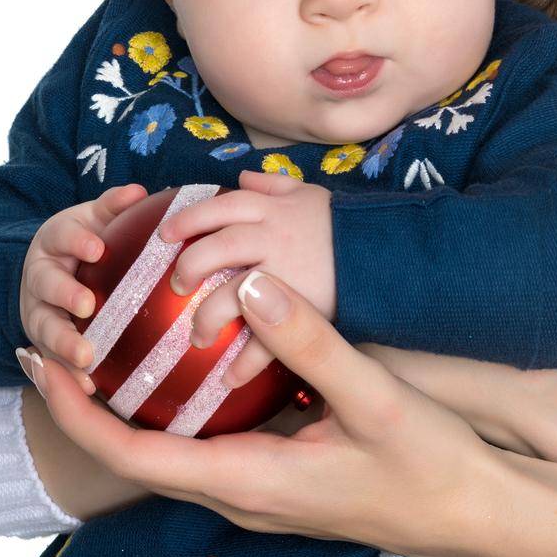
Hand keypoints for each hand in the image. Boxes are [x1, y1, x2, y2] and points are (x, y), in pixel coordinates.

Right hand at [19, 184, 148, 393]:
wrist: (57, 270)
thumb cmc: (88, 240)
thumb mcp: (96, 219)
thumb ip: (115, 206)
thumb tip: (140, 192)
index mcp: (53, 242)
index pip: (61, 236)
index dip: (77, 242)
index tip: (97, 248)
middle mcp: (39, 277)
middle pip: (46, 285)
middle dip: (65, 296)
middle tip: (88, 306)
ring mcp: (37, 311)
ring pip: (44, 328)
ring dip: (63, 344)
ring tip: (87, 359)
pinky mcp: (42, 342)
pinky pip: (52, 361)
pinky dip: (68, 376)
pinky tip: (90, 388)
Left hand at [29, 268, 503, 556]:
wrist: (473, 510)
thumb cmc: (427, 463)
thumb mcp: (375, 398)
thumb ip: (311, 342)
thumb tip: (247, 284)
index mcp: (250, 479)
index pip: (134, 455)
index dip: (79, 411)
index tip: (46, 365)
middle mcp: (242, 492)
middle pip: (136, 454)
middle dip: (85, 403)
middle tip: (53, 344)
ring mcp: (259, 489)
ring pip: (169, 450)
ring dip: (124, 405)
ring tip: (99, 348)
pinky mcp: (277, 476)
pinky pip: (205, 442)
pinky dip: (172, 405)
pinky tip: (180, 362)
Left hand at [156, 169, 334, 390]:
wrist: (391, 256)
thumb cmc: (345, 227)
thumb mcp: (310, 194)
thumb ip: (274, 185)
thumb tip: (242, 178)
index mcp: (273, 210)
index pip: (221, 206)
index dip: (188, 218)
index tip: (165, 234)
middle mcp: (274, 238)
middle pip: (216, 247)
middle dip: (189, 267)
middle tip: (177, 286)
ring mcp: (286, 276)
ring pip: (231, 295)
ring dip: (207, 318)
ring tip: (197, 336)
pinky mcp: (304, 311)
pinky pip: (266, 342)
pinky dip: (244, 363)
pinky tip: (229, 378)